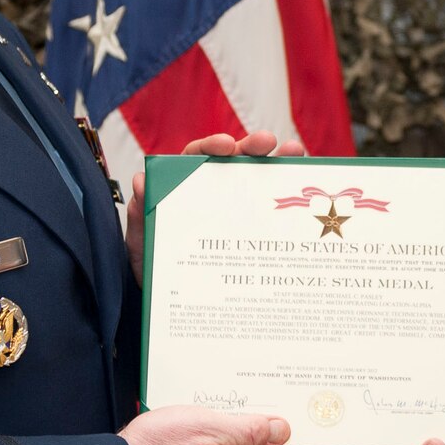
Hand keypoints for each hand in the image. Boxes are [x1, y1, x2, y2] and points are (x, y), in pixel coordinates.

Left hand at [126, 130, 302, 282]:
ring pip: (258, 178)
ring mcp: (235, 208)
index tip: (225, 145)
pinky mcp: (253, 228)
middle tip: (267, 142)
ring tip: (294, 151)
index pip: (196, 157)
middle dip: (251, 146)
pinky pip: (273, 209)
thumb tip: (141, 184)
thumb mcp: (141, 244)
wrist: (171, 303)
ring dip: (278, 161)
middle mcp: (212, 192)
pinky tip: (304, 192)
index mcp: (183, 187)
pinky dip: (289, 197)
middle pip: (233, 160)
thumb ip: (141, 215)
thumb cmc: (154, 268)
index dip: (211, 146)